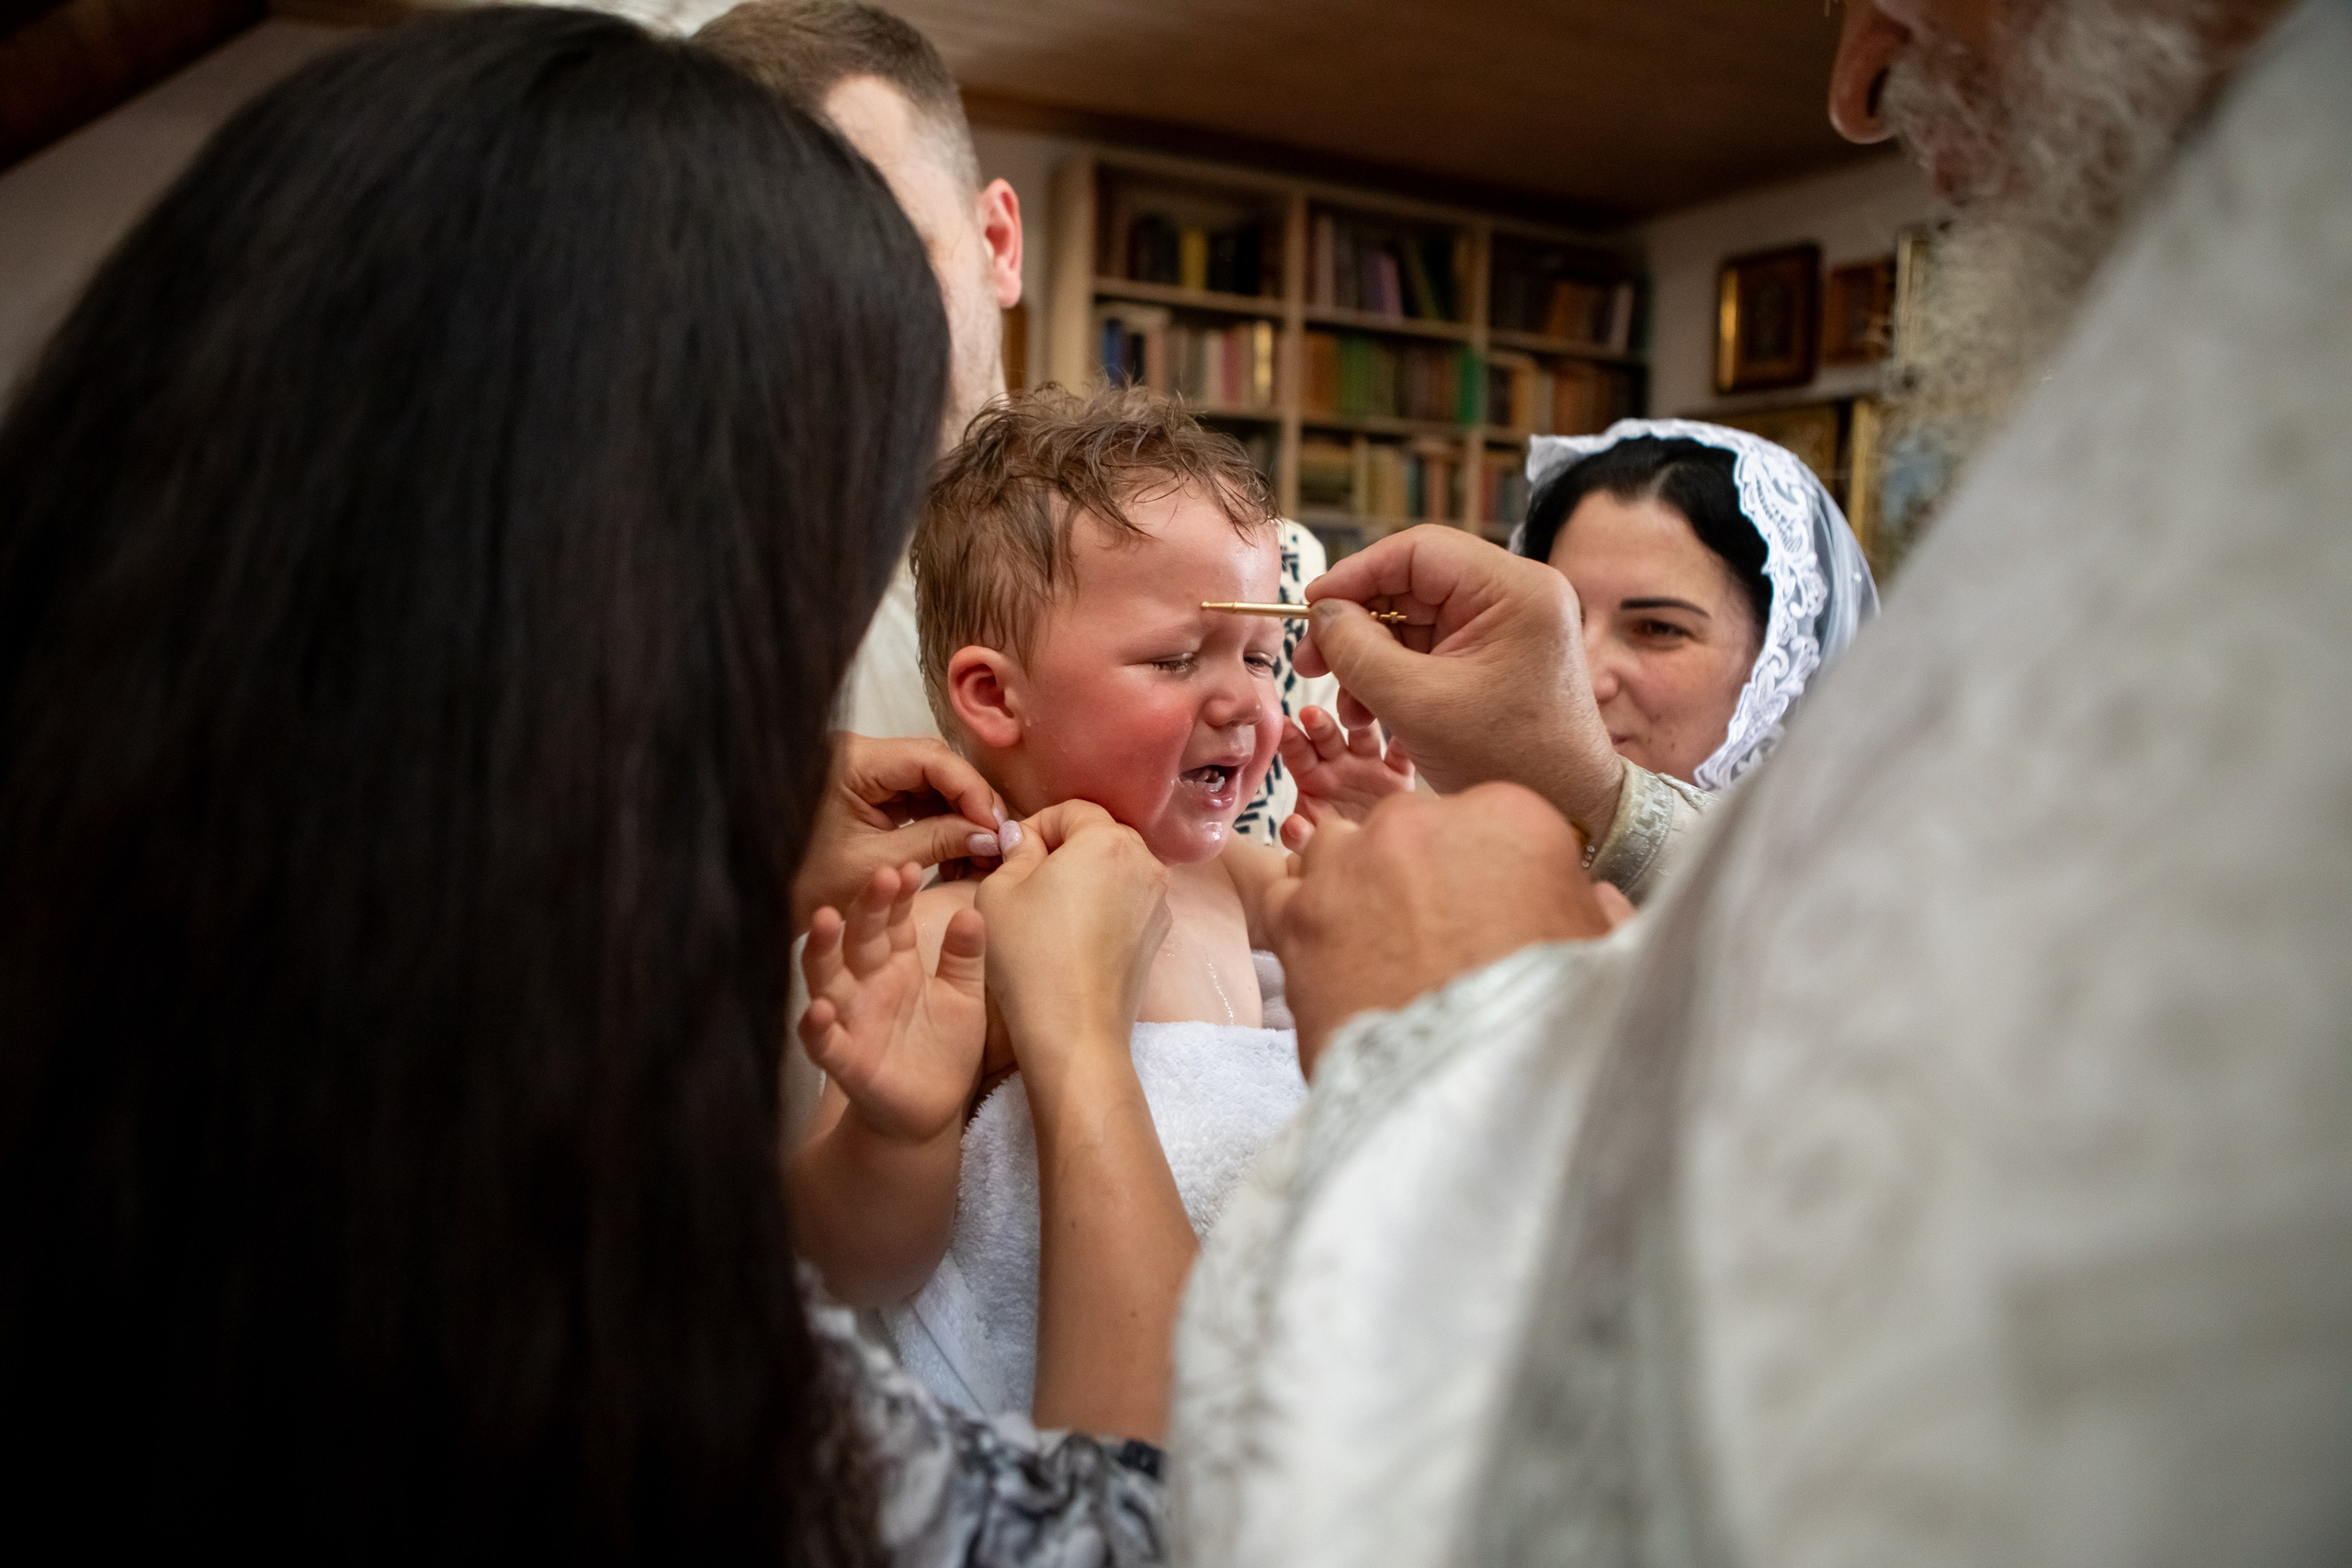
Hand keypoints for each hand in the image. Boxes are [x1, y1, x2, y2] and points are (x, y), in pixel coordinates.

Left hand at [792, 733, 1007, 931]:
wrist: (762, 899)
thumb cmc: (805, 885)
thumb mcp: (880, 865)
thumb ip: (939, 842)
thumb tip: (990, 835)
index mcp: (851, 761)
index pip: (930, 758)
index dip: (972, 790)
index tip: (996, 826)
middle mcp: (857, 755)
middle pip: (935, 765)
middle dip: (971, 803)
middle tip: (997, 841)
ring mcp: (863, 772)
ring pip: (931, 782)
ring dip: (960, 816)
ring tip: (979, 854)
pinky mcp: (867, 791)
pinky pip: (916, 798)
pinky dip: (941, 823)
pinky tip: (958, 852)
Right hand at [800, 863, 986, 1144]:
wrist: (932, 1109)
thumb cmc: (944, 1046)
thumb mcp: (964, 996)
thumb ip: (965, 957)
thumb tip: (973, 912)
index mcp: (897, 962)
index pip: (893, 919)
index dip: (898, 894)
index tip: (908, 867)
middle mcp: (867, 983)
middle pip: (859, 937)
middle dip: (867, 906)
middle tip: (880, 875)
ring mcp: (850, 1019)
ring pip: (828, 978)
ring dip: (823, 950)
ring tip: (825, 919)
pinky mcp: (844, 1059)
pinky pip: (823, 1041)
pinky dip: (815, 1026)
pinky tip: (817, 1009)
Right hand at [974, 800, 1168, 1077]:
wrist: (1074, 1031)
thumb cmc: (1030, 957)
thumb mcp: (998, 891)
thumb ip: (1014, 850)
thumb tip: (1024, 838)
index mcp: (1108, 840)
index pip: (1071, 810)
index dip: (1036, 827)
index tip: (1012, 855)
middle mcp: (1146, 862)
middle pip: (1100, 835)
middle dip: (1064, 849)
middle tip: (1027, 881)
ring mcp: (1159, 900)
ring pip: (1116, 869)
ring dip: (1085, 878)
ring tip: (1049, 912)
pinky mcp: (1159, 934)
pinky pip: (1129, 901)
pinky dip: (1104, 906)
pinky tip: (1074, 937)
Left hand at [1263, 782, 1625, 1073]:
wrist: (1468, 1099)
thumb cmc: (1547, 1027)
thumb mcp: (1603, 955)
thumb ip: (1589, 906)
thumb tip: (1589, 898)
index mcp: (1511, 817)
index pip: (1486, 820)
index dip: (1484, 870)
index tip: (1484, 913)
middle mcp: (1423, 820)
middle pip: (1409, 830)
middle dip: (1414, 874)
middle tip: (1427, 940)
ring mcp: (1351, 862)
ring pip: (1339, 850)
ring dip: (1352, 887)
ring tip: (1373, 949)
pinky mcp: (1296, 915)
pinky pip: (1286, 894)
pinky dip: (1303, 921)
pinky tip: (1327, 960)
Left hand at [1278, 702, 1414, 851]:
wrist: (1371, 858)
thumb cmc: (1334, 845)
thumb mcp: (1312, 846)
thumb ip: (1299, 836)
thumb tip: (1293, 825)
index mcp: (1312, 777)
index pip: (1298, 754)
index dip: (1291, 740)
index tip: (1285, 726)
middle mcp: (1339, 765)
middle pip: (1327, 738)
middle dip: (1320, 725)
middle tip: (1310, 713)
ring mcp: (1369, 767)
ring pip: (1363, 738)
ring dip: (1361, 724)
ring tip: (1357, 716)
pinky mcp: (1398, 776)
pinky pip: (1401, 757)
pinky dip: (1404, 744)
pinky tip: (1404, 733)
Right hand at [1297, 525, 1624, 836]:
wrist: (1570, 808)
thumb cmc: (1509, 760)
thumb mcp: (1417, 703)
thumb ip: (1358, 651)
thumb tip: (1320, 614)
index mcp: (1514, 589)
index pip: (1417, 551)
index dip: (1355, 574)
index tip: (1311, 607)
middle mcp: (1515, 595)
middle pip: (1411, 585)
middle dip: (1356, 625)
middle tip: (1310, 661)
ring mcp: (1506, 625)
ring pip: (1413, 620)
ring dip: (1369, 658)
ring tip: (1347, 704)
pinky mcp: (1494, 655)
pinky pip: (1429, 648)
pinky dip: (1393, 675)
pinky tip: (1369, 710)